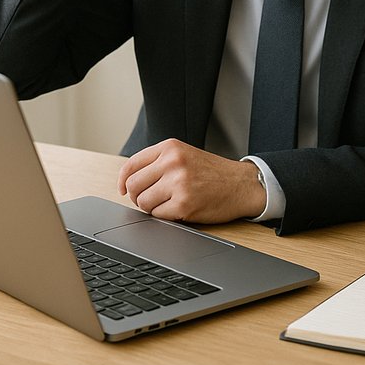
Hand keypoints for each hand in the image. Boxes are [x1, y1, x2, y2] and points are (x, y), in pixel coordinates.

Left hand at [116, 139, 265, 223]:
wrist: (242, 184)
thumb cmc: (213, 172)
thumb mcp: (185, 155)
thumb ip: (158, 162)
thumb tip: (127, 182)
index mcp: (170, 147)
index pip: (131, 165)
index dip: (123, 181)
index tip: (123, 190)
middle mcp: (172, 162)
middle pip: (133, 186)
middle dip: (138, 196)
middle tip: (151, 199)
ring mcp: (178, 183)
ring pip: (143, 203)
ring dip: (152, 208)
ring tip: (169, 203)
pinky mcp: (183, 204)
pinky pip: (158, 215)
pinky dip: (165, 216)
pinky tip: (180, 209)